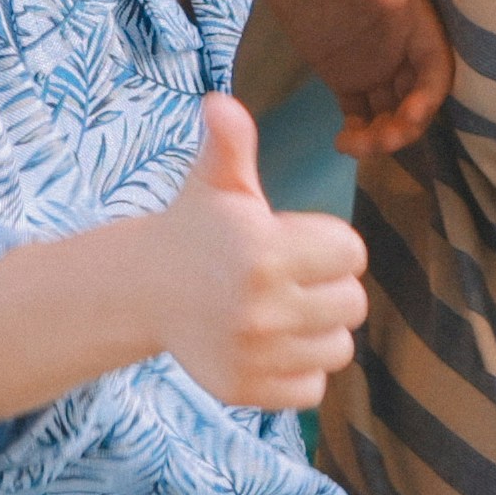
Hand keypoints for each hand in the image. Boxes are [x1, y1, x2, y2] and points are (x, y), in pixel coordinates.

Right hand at [152, 94, 371, 412]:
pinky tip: (270, 346)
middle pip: (352, 304)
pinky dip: (298, 370)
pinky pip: (312, 389)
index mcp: (264, 252)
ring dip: (318, 331)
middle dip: (328, 288)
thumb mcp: (215, 183)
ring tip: (282, 312)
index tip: (295, 242)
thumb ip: (230, 143)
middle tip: (289, 279)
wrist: (143, 290)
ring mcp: (254, 355)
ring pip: (338, 348)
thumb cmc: (197, 228)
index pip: (352, 254)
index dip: (329, 245)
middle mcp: (261, 308)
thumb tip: (219, 103)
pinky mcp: (246, 391)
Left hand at [210, 0, 455, 157]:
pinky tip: (342, 143)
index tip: (412, 116)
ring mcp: (372, 64)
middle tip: (380, 141)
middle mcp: (400, 49)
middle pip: (415, 100)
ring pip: (388, 113)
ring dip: (381, 136)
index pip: (436, 70)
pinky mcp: (341, 73)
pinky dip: (356, 133)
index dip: (430, 97)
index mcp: (416, 22)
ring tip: (353, 146)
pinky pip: (358, 112)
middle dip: (405, 126)